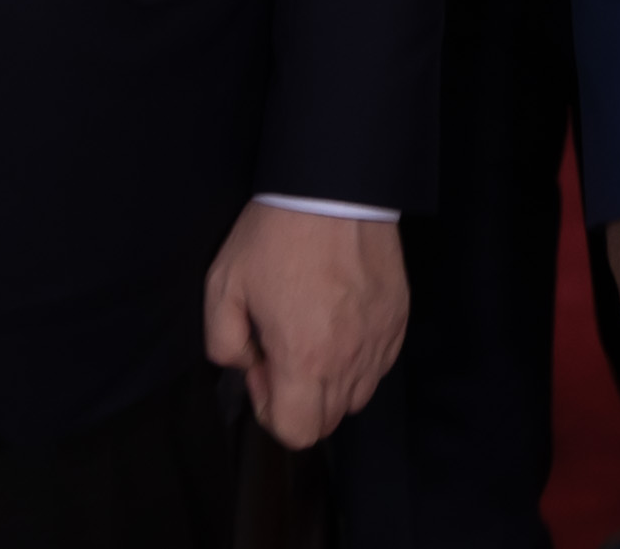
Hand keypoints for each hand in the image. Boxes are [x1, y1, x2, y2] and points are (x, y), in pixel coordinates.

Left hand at [203, 202, 406, 449]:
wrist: (332, 188)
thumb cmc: (277, 235)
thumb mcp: (222, 286)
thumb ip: (222, 343)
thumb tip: (245, 363)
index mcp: (304, 358)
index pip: (297, 431)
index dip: (270, 410)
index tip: (261, 365)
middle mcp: (348, 360)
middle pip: (328, 420)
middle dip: (299, 399)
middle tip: (282, 347)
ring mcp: (379, 341)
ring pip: (357, 396)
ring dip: (330, 382)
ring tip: (312, 334)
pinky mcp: (397, 320)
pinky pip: (378, 364)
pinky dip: (357, 358)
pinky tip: (338, 320)